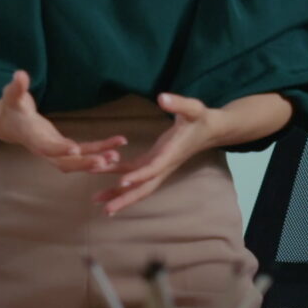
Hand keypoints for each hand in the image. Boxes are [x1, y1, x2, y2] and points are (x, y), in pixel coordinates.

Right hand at [0, 71, 125, 172]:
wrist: (9, 123)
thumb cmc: (12, 107)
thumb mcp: (12, 95)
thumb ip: (18, 87)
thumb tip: (20, 75)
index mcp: (33, 137)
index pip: (46, 147)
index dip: (59, 149)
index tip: (74, 149)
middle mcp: (45, 150)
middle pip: (65, 163)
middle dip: (85, 163)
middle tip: (104, 161)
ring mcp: (56, 153)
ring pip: (77, 162)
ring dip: (96, 160)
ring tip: (116, 155)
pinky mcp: (65, 149)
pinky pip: (84, 154)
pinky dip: (100, 151)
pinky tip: (116, 148)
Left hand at [94, 93, 217, 215]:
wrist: (210, 130)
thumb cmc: (200, 118)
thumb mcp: (192, 108)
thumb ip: (177, 103)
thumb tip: (162, 97)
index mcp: (171, 153)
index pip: (154, 168)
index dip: (138, 175)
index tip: (121, 182)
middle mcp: (164, 165)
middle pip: (145, 187)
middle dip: (126, 198)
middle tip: (107, 210)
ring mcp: (159, 166)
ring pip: (139, 186)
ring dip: (119, 194)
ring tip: (97, 201)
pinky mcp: (154, 162)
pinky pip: (135, 175)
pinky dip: (121, 182)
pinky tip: (105, 184)